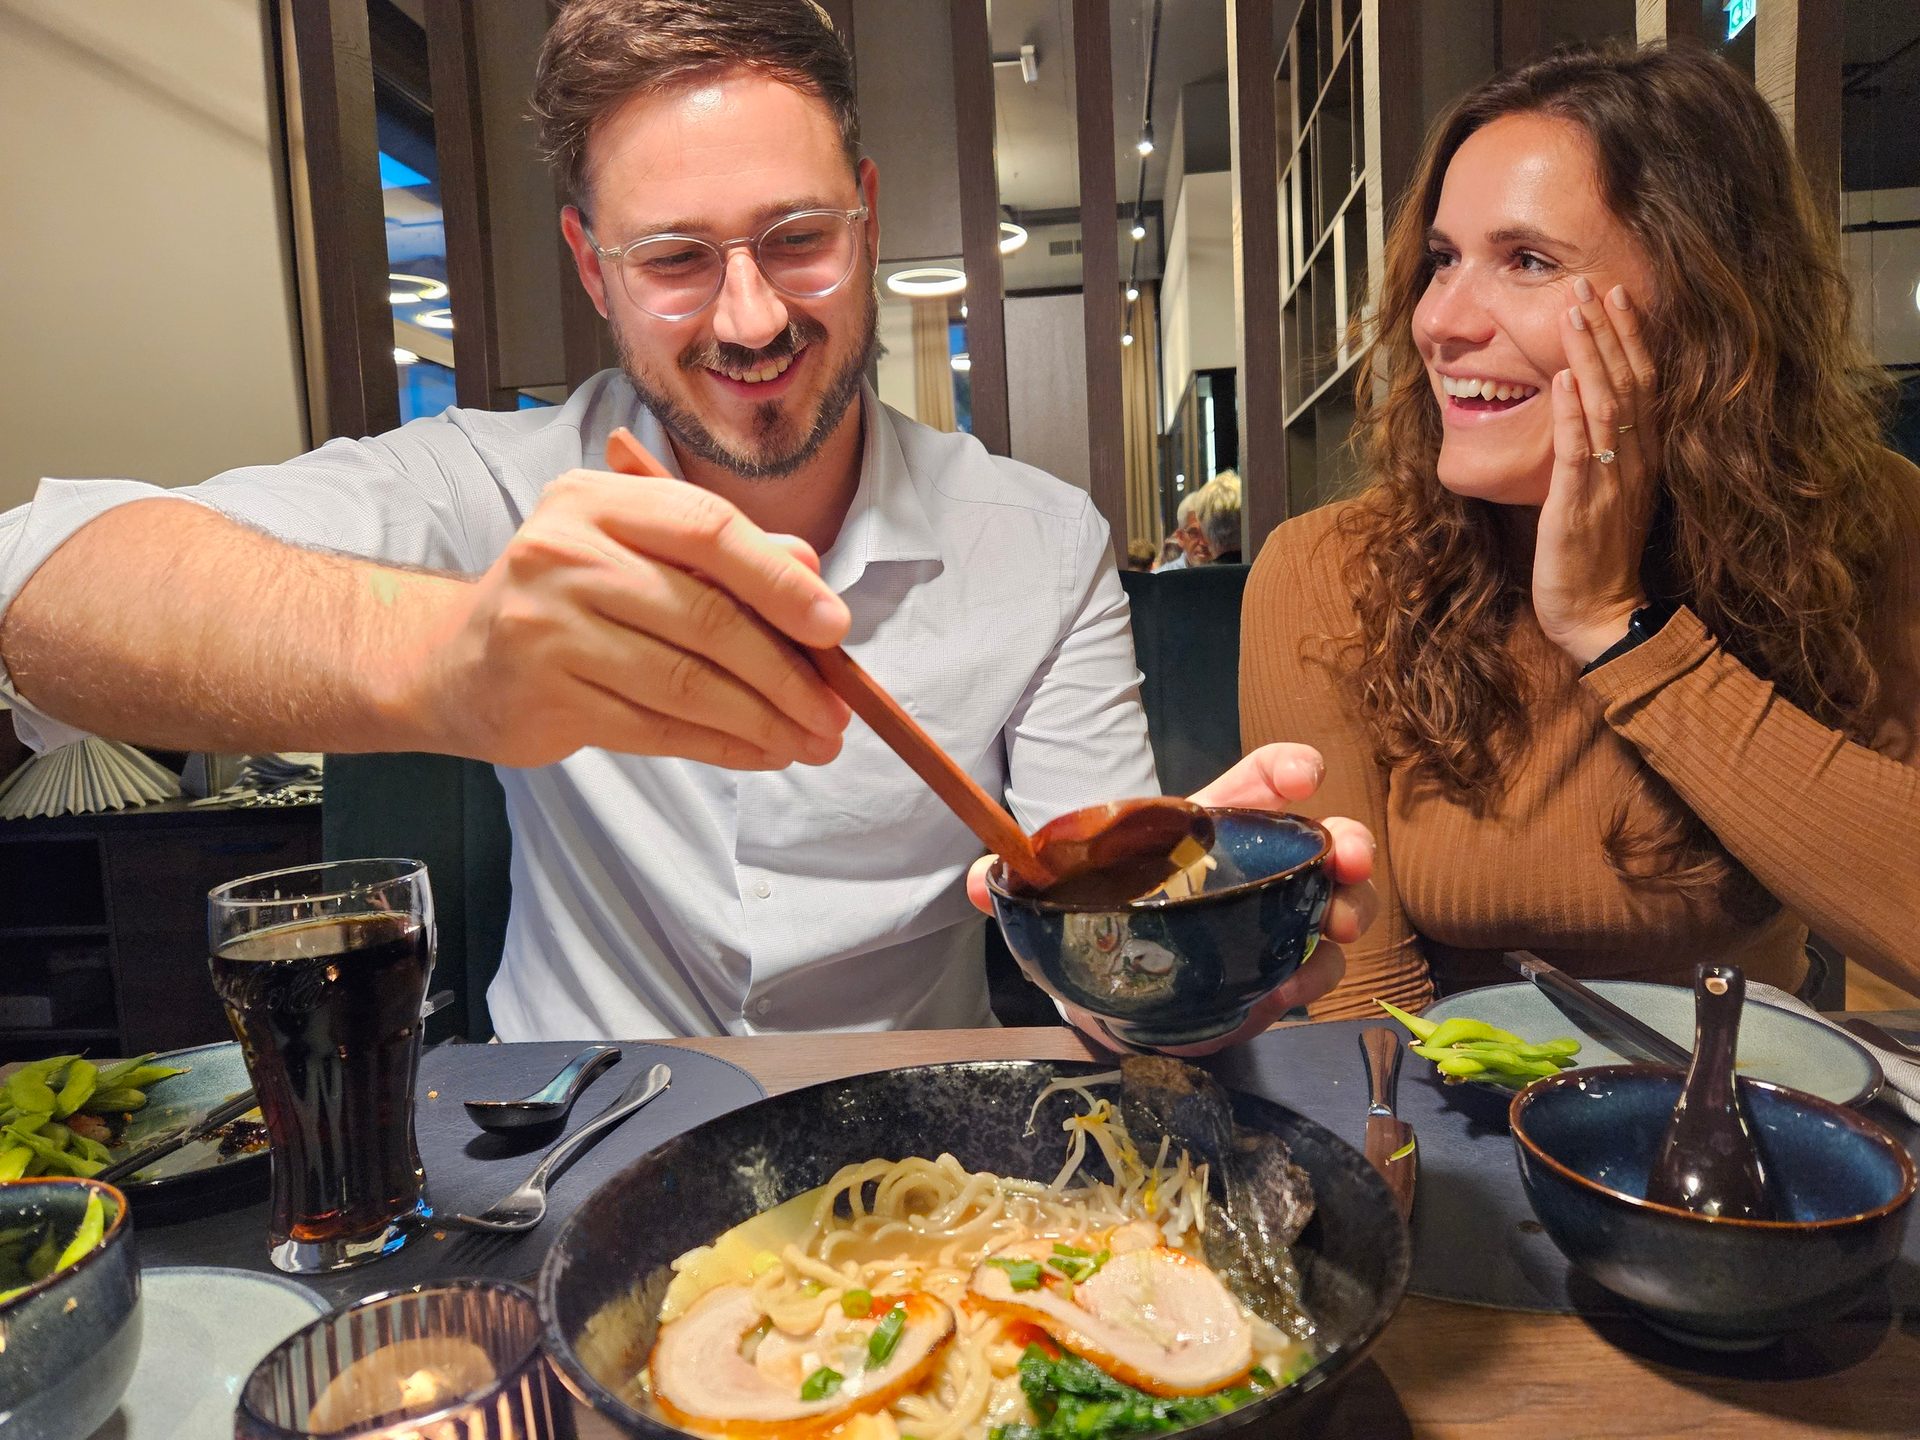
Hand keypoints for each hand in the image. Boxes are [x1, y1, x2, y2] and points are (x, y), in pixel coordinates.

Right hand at [403, 467, 851, 768]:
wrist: (457, 662)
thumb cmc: (569, 598)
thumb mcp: (635, 551)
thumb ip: (720, 554)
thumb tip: (810, 571)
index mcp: (597, 500)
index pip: (707, 528)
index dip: (779, 581)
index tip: (834, 628)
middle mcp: (566, 554)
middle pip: (705, 615)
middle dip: (786, 671)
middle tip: (835, 710)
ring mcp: (549, 628)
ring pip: (685, 682)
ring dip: (763, 719)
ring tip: (811, 741)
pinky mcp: (546, 697)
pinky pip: (657, 727)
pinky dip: (721, 744)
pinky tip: (761, 752)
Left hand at [965, 743, 1379, 1053]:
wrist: (1107, 991)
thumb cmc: (1100, 919)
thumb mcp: (1062, 895)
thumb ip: (1021, 881)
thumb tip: (979, 878)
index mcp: (1203, 834)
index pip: (1254, 784)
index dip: (1284, 769)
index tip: (1306, 771)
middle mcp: (1251, 872)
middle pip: (1314, 843)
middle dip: (1344, 842)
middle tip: (1348, 859)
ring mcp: (1271, 924)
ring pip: (1330, 906)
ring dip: (1345, 911)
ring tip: (1337, 927)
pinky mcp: (1272, 976)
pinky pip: (1310, 972)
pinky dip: (1309, 978)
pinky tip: (1291, 988)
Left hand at [1533, 280, 1659, 663]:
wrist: (1601, 615)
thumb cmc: (1596, 559)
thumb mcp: (1607, 495)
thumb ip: (1603, 453)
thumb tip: (1583, 408)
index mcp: (1642, 457)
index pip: (1641, 384)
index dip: (1628, 338)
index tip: (1613, 297)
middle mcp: (1634, 461)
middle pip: (1627, 382)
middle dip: (1607, 331)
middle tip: (1587, 284)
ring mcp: (1610, 480)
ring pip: (1605, 405)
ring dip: (1588, 356)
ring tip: (1573, 314)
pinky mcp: (1581, 503)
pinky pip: (1579, 449)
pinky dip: (1571, 411)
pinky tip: (1561, 378)